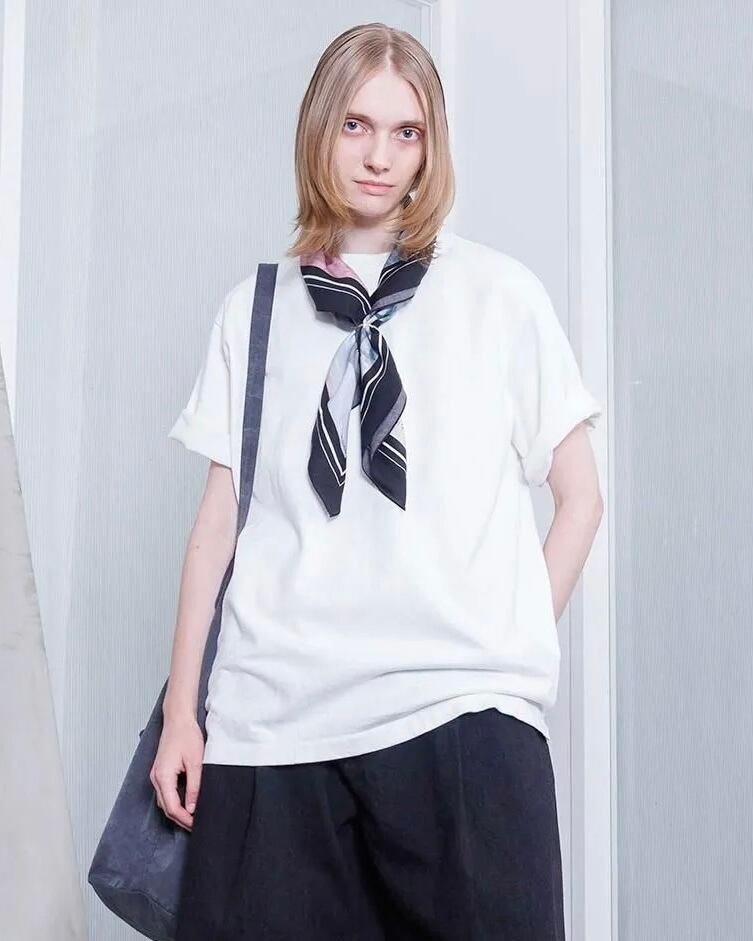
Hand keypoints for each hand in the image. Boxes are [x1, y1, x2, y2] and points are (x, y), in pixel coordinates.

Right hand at [149, 714, 204, 830]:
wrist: (178, 719)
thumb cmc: (186, 735)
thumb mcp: (195, 762)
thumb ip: (194, 787)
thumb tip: (193, 808)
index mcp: (163, 776)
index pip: (172, 807)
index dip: (185, 819)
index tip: (196, 825)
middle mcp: (156, 778)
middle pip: (166, 808)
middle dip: (181, 819)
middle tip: (196, 825)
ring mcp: (156, 775)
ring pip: (164, 801)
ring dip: (177, 811)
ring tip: (193, 816)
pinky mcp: (160, 771)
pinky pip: (165, 792)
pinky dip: (174, 800)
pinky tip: (186, 802)